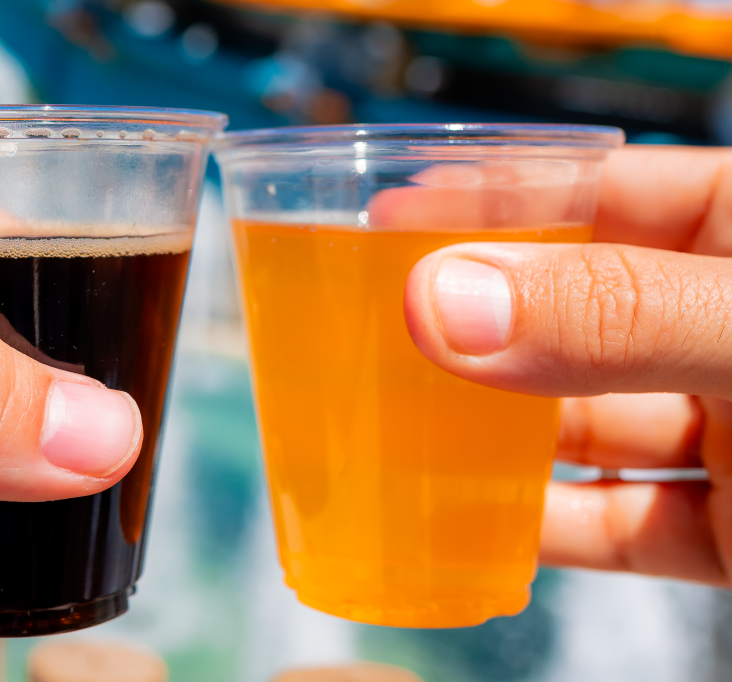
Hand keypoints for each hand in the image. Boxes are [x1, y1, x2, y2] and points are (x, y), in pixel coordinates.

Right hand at [402, 146, 731, 585]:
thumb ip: (614, 316)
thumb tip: (444, 303)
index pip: (604, 193)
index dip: (494, 199)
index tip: (388, 217)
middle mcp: (724, 332)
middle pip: (574, 317)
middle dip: (476, 327)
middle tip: (374, 329)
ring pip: (586, 427)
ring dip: (495, 437)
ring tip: (396, 431)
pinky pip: (620, 526)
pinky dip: (546, 530)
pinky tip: (475, 524)